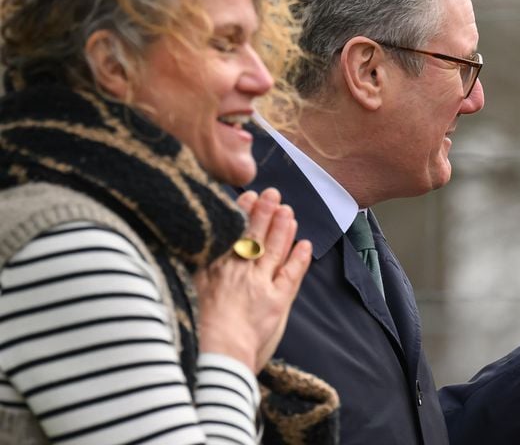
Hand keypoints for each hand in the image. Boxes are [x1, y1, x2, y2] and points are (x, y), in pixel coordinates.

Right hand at [194, 188, 311, 371]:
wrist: (214, 359)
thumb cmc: (193, 336)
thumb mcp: (182, 296)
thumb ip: (189, 274)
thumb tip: (186, 257)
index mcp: (211, 270)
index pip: (228, 234)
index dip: (240, 214)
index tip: (248, 197)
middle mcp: (237, 272)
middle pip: (254, 235)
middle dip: (265, 212)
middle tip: (273, 194)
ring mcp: (259, 284)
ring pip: (274, 249)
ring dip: (283, 228)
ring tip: (288, 211)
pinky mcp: (277, 301)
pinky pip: (291, 273)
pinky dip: (299, 257)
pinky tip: (304, 244)